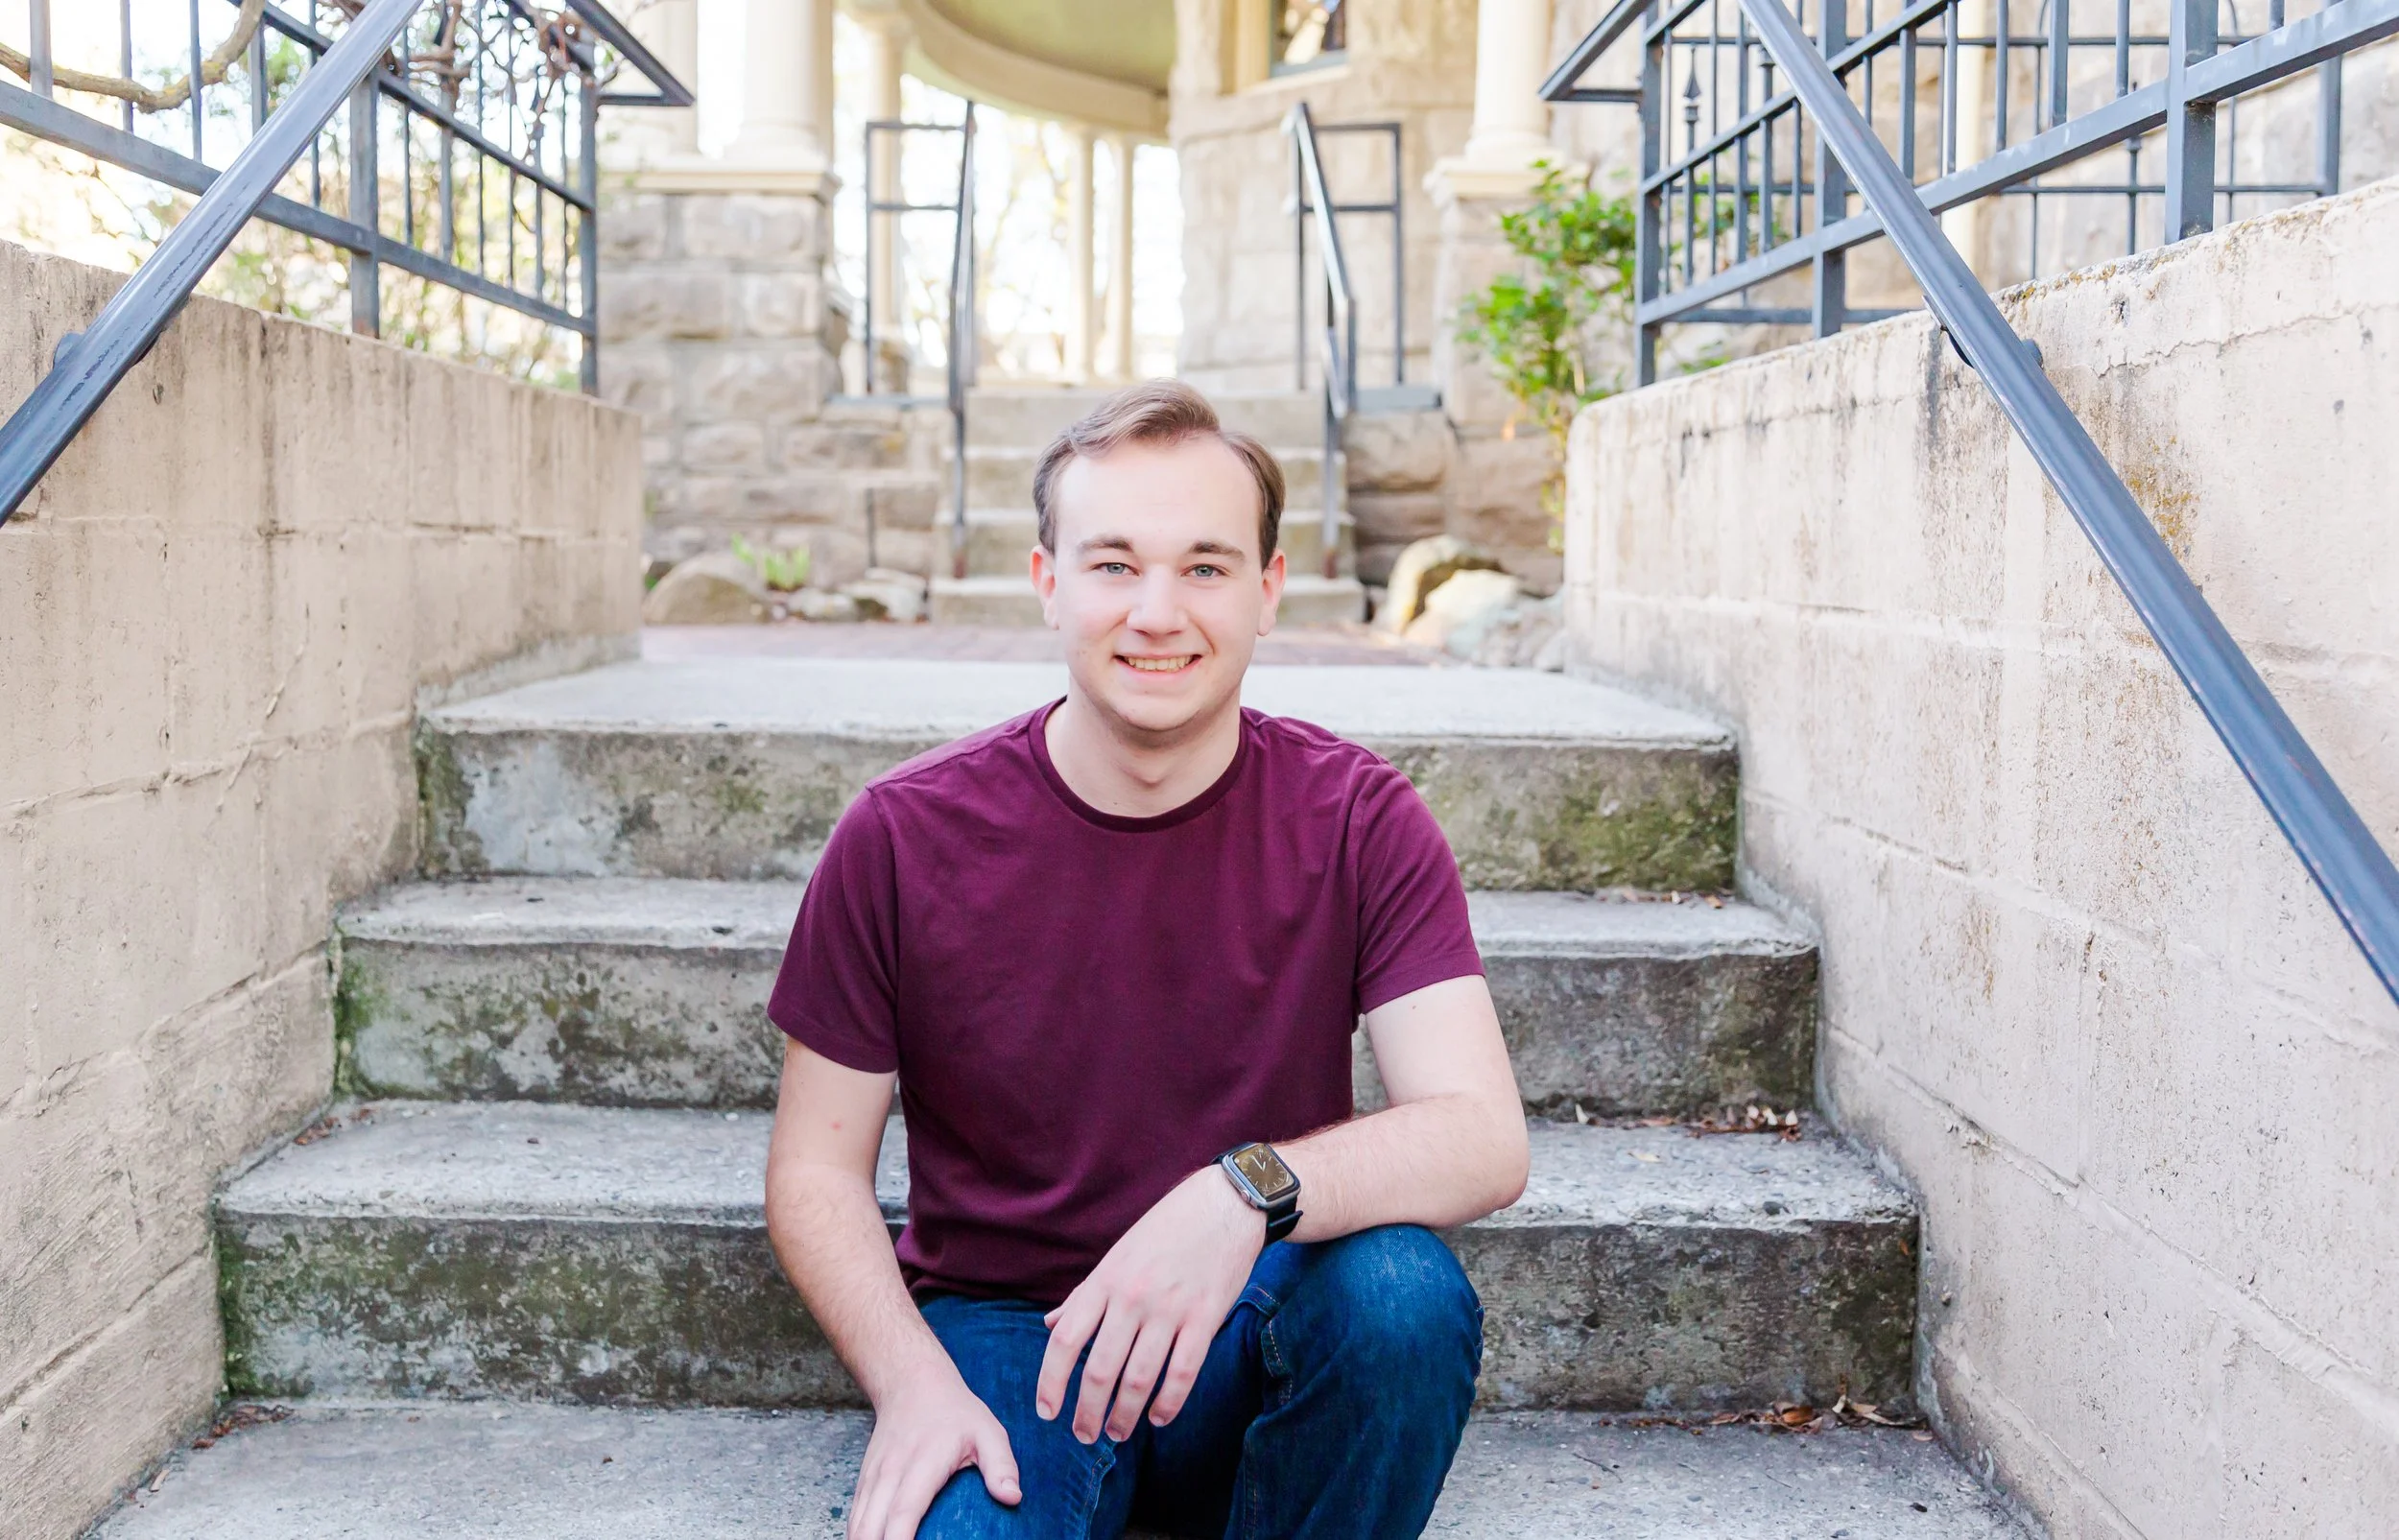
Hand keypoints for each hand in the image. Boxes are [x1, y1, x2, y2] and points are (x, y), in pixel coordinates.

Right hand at [847, 1363, 1019, 1539]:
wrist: (912, 1384)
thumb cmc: (955, 1412)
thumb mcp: (987, 1431)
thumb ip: (1001, 1464)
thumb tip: (1012, 1497)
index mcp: (922, 1463)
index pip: (905, 1511)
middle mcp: (891, 1472)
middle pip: (873, 1525)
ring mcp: (873, 1477)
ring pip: (858, 1523)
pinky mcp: (864, 1481)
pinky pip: (855, 1516)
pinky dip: (858, 1535)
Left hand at [1036, 1165, 1266, 1442]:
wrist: (1223, 1204)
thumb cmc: (1166, 1229)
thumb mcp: (1117, 1256)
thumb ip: (1085, 1295)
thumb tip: (1050, 1325)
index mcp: (1105, 1280)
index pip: (1064, 1340)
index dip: (1051, 1381)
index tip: (1047, 1412)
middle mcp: (1132, 1297)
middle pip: (1100, 1369)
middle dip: (1088, 1411)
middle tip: (1086, 1436)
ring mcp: (1170, 1309)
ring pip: (1139, 1378)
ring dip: (1125, 1415)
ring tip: (1118, 1433)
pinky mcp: (1205, 1317)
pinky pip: (1183, 1372)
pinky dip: (1168, 1403)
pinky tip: (1159, 1418)